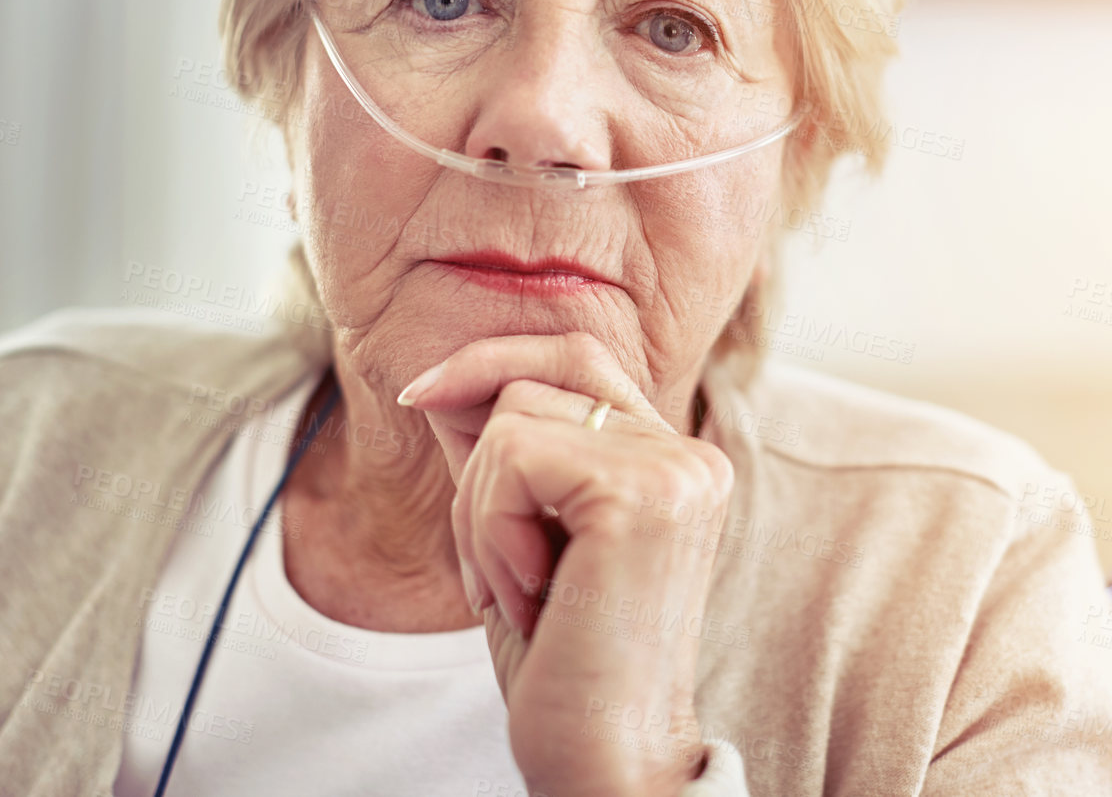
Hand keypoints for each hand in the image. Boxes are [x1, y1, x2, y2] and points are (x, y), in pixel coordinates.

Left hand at [404, 333, 734, 796]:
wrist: (604, 761)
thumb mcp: (518, 537)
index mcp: (676, 461)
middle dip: (477, 457)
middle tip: (486, 558)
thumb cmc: (561, 663)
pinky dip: (490, 531)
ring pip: (511, 418)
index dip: (493, 360)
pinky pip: (512, 457)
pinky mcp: (640, 495)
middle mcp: (690, 454)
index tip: (422, 396)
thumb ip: (498, 453)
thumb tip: (448, 379)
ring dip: (481, 513)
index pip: (579, 355)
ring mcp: (674, 471)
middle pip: (540, 373)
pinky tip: (530, 596)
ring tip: (521, 592)